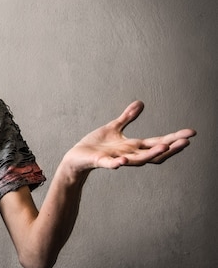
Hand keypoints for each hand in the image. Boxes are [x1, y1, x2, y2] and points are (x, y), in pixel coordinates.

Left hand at [63, 101, 195, 172]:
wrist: (77, 157)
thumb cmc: (96, 145)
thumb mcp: (114, 127)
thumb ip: (127, 117)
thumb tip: (141, 103)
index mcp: (133, 146)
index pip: (158, 142)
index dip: (174, 138)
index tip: (191, 133)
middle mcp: (129, 154)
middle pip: (155, 153)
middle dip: (171, 147)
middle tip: (186, 141)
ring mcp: (117, 159)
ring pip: (138, 160)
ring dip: (151, 154)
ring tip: (165, 147)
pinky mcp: (101, 162)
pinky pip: (111, 164)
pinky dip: (117, 163)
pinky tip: (122, 160)